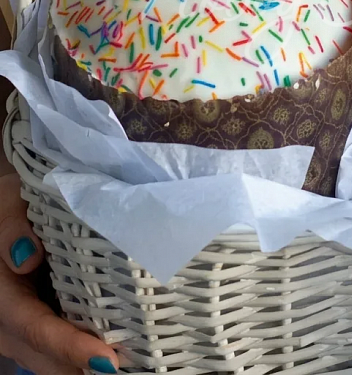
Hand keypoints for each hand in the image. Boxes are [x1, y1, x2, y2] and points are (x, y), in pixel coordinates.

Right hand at [0, 173, 118, 373]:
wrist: (11, 210)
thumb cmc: (15, 201)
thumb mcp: (8, 202)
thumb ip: (11, 226)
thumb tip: (26, 258)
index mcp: (0, 292)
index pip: (34, 327)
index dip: (69, 346)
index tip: (106, 360)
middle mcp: (7, 318)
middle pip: (44, 355)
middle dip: (83, 368)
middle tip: (129, 369)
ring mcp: (21, 324)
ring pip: (50, 359)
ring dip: (83, 366)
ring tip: (130, 367)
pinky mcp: (40, 319)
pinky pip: (56, 347)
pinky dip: (81, 355)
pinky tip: (117, 355)